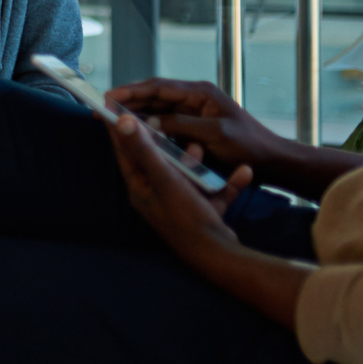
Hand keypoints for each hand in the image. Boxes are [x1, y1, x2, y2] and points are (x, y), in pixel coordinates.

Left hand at [102, 109, 311, 332]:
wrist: (217, 255)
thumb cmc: (185, 217)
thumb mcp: (164, 178)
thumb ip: (145, 149)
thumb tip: (123, 122)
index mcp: (141, 188)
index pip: (126, 152)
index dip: (123, 130)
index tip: (120, 107)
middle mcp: (157, 196)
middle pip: (159, 162)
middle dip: (168, 143)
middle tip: (172, 126)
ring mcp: (180, 205)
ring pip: (188, 175)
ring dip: (196, 161)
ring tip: (201, 147)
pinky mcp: (203, 213)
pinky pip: (215, 192)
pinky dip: (228, 183)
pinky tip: (243, 171)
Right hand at [106, 77, 283, 175]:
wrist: (273, 161)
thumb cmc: (249, 146)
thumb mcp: (214, 134)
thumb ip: (181, 125)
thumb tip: (150, 122)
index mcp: (200, 93)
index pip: (157, 87)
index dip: (130, 91)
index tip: (108, 98)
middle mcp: (194, 98)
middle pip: (153, 96)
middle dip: (127, 102)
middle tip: (102, 110)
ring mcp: (194, 112)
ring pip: (157, 110)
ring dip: (136, 115)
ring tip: (112, 122)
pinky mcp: (194, 127)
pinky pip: (166, 124)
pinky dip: (150, 128)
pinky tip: (136, 135)